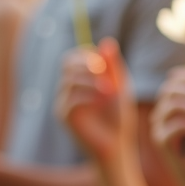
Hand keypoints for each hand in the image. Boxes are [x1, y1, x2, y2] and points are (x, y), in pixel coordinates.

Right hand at [56, 39, 135, 164]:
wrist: (117, 144)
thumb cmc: (119, 116)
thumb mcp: (120, 86)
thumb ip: (113, 65)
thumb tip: (106, 41)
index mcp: (80, 79)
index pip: (75, 55)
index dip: (88, 54)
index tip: (105, 63)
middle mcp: (68, 88)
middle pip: (67, 63)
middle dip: (87, 64)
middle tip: (105, 73)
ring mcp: (64, 102)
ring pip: (69, 79)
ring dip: (91, 81)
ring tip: (110, 91)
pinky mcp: (64, 116)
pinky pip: (71, 98)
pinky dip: (89, 96)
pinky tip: (103, 102)